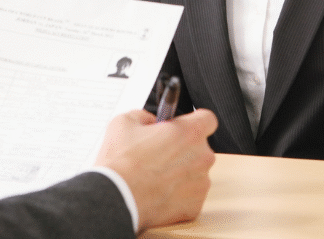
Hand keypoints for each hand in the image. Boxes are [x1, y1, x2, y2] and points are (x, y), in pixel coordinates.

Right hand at [96, 109, 217, 230]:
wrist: (116, 199)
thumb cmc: (121, 163)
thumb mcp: (125, 122)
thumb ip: (145, 116)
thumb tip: (151, 122)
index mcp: (190, 132)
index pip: (207, 119)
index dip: (192, 122)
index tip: (181, 128)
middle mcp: (202, 157)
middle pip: (200, 148)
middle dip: (183, 150)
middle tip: (160, 155)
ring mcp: (201, 183)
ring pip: (196, 173)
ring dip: (181, 173)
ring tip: (155, 177)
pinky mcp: (195, 206)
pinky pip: (190, 195)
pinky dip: (178, 195)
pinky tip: (158, 193)